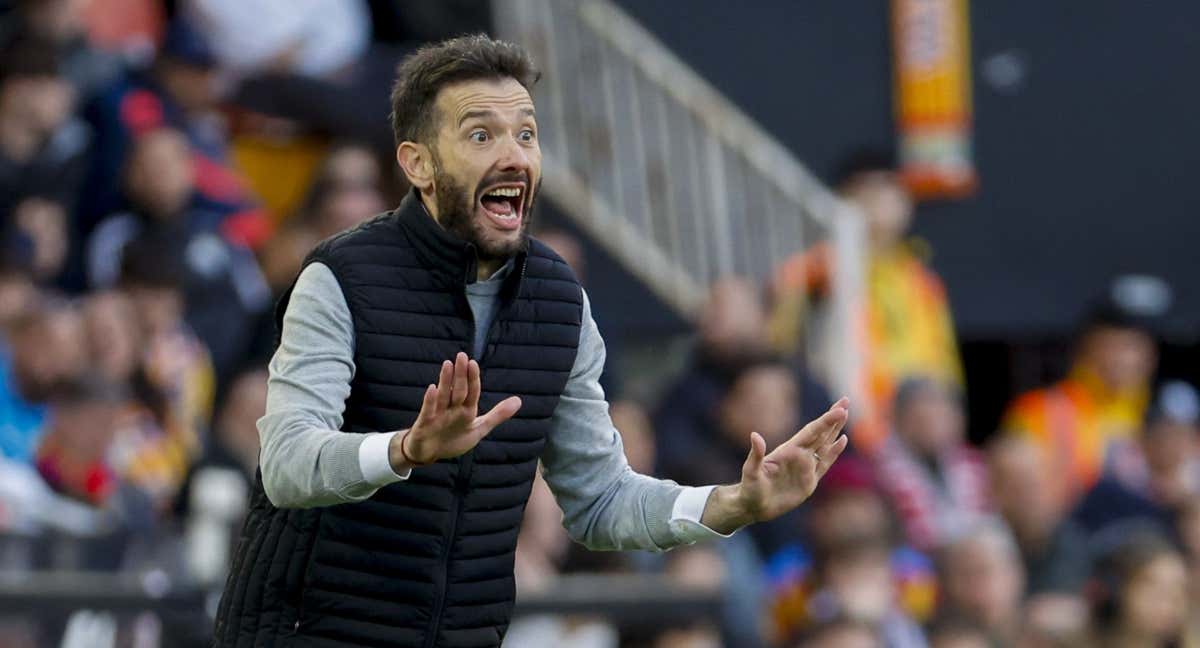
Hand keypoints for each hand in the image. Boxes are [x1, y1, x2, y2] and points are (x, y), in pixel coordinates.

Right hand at [389, 352, 521, 467]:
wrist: (429, 453)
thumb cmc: (453, 438)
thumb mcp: (478, 428)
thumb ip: (497, 415)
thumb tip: (519, 400)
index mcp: (466, 410)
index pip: (472, 392)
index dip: (473, 378)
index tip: (473, 363)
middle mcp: (452, 409)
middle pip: (458, 390)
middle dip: (460, 375)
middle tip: (462, 356)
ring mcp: (438, 414)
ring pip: (443, 396)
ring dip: (446, 381)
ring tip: (448, 364)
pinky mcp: (425, 423)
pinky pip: (428, 410)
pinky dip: (430, 400)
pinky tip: (432, 388)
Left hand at [702, 398, 849, 533]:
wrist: (753, 506)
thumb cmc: (750, 488)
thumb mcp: (751, 471)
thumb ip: (756, 454)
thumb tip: (755, 435)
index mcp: (788, 450)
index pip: (811, 432)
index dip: (826, 421)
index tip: (839, 409)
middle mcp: (799, 455)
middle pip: (820, 433)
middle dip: (833, 418)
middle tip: (845, 401)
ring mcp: (806, 467)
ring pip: (825, 444)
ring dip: (835, 430)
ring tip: (845, 414)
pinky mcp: (809, 481)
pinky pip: (825, 463)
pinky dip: (834, 452)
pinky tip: (842, 440)